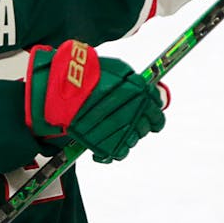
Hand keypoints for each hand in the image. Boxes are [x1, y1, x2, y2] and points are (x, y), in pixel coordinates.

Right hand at [25, 40, 166, 162]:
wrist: (66, 90)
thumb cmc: (89, 75)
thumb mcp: (118, 69)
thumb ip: (134, 82)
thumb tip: (145, 89)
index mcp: (142, 94)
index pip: (157, 113)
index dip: (153, 115)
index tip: (150, 117)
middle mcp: (136, 113)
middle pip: (145, 127)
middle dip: (138, 124)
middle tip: (125, 120)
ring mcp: (123, 131)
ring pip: (133, 140)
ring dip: (125, 136)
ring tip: (111, 130)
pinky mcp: (109, 145)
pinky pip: (119, 153)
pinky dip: (114, 150)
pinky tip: (106, 143)